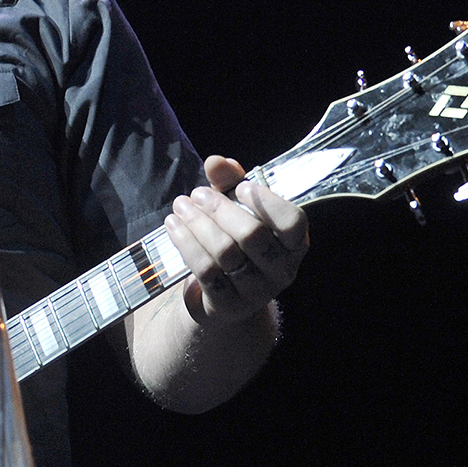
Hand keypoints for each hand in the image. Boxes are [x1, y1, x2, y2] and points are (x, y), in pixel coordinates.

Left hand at [164, 155, 309, 326]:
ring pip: (225, 252)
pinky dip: (186, 244)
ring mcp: (258, 291)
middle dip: (219, 209)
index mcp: (295, 243)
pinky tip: (173, 226)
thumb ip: (230, 181)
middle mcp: (283, 269)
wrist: (222, 292)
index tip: (241, 186)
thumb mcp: (236, 207)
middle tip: (197, 194)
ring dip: (197, 224)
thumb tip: (217, 162)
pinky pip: (206, 270)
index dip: (267, 202)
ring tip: (180, 206)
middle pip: (252, 235)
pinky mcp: (230, 304)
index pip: (293, 222)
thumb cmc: (235, 238)